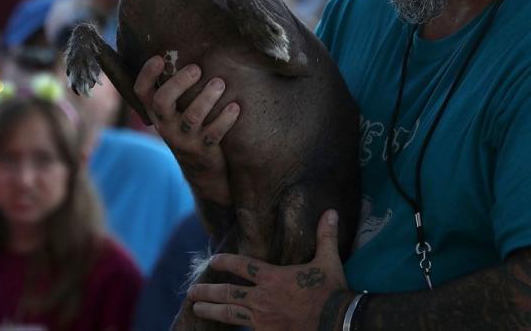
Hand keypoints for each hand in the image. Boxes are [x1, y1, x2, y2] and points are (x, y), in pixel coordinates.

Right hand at [134, 56, 239, 205]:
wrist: (202, 171)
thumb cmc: (189, 127)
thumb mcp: (174, 111)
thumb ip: (174, 87)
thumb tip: (180, 47)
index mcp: (156, 112)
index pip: (141, 91)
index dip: (147, 74)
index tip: (160, 58)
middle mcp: (166, 125)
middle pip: (163, 102)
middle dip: (179, 83)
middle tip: (197, 68)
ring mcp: (184, 139)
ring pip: (191, 117)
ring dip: (206, 98)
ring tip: (219, 83)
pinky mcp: (204, 150)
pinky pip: (214, 134)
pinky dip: (225, 119)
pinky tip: (235, 106)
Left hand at [190, 210, 347, 329]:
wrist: (339, 324)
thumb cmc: (333, 294)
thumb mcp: (329, 262)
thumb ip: (326, 237)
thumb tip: (331, 212)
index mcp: (274, 278)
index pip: (243, 266)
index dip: (225, 262)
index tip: (212, 260)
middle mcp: (263, 298)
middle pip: (227, 293)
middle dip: (207, 291)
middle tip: (191, 291)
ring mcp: (263, 320)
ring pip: (229, 315)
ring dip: (210, 310)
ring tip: (196, 308)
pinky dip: (233, 328)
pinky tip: (223, 329)